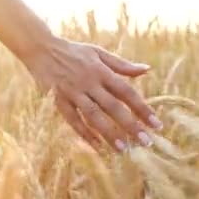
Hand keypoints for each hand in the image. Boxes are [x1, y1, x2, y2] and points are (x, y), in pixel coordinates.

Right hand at [21, 36, 162, 151]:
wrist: (41, 49)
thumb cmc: (73, 51)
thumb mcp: (98, 53)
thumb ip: (121, 64)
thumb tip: (146, 69)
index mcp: (101, 71)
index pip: (126, 92)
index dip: (142, 109)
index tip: (157, 125)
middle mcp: (89, 82)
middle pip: (113, 107)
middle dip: (130, 125)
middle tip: (146, 143)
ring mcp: (73, 92)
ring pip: (93, 116)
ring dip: (109, 133)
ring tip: (122, 149)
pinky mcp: (58, 99)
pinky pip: (72, 119)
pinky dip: (84, 133)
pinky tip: (96, 145)